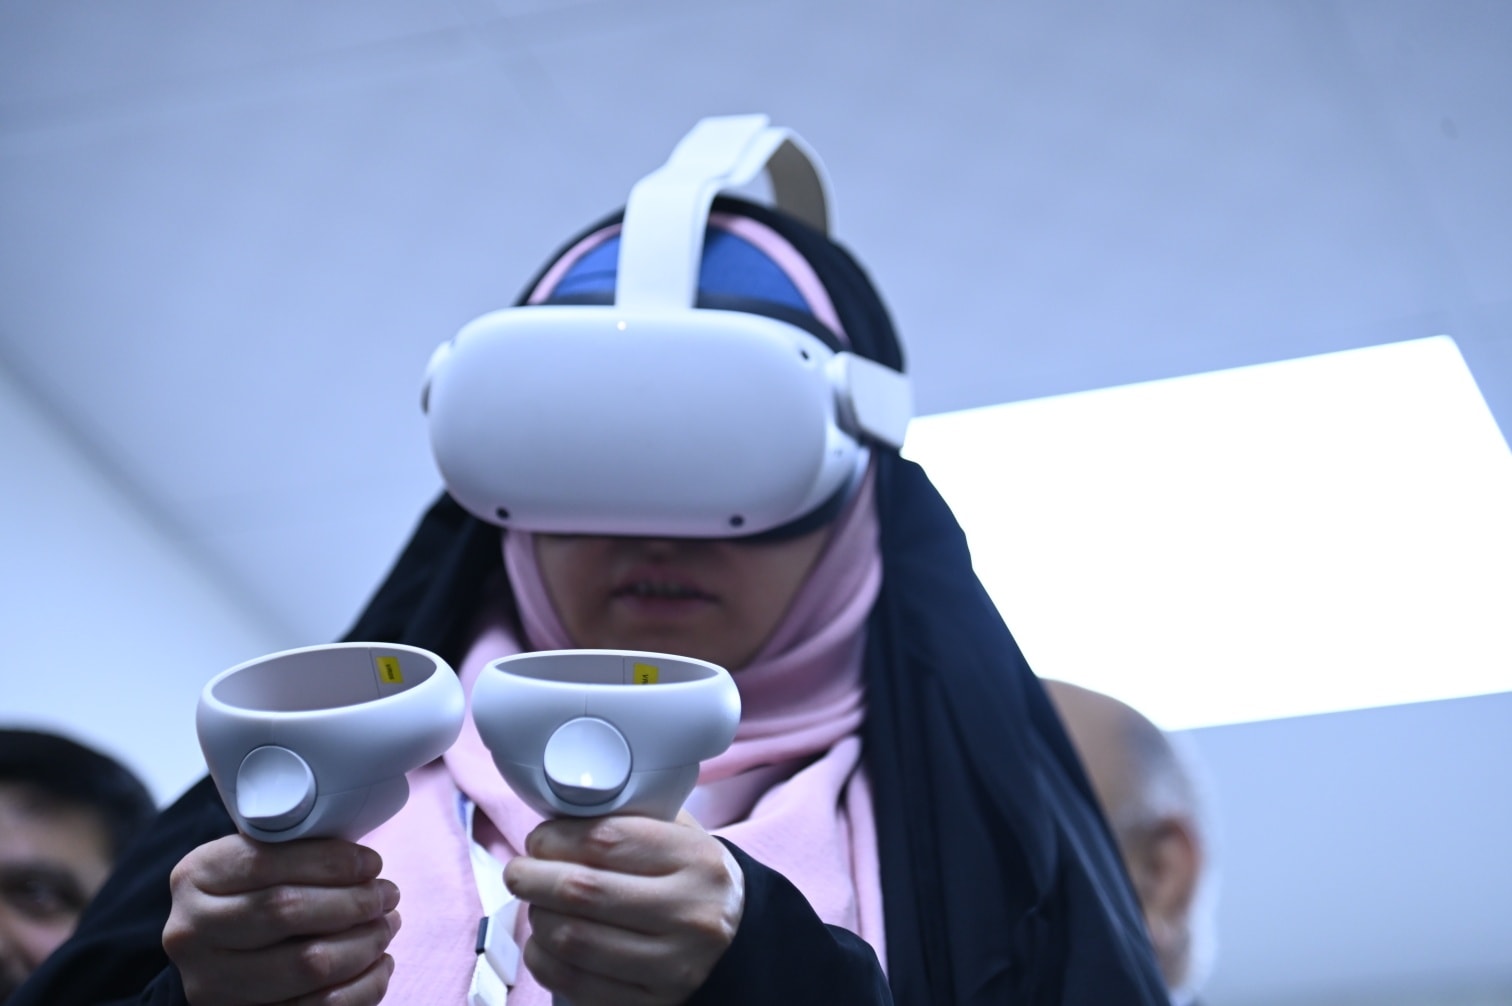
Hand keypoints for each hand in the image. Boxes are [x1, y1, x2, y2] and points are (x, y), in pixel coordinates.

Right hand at [162, 834, 400, 1005]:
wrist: (220, 957)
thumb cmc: (256, 894)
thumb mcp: (258, 859)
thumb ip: (296, 850)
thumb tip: (367, 865)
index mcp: (196, 877)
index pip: (266, 862)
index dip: (330, 862)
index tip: (373, 864)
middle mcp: (192, 932)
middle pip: (287, 912)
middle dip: (354, 902)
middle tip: (388, 895)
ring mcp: (211, 984)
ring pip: (309, 964)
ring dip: (365, 943)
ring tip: (386, 926)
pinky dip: (363, 986)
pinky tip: (378, 963)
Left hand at [504, 811, 744, 1005]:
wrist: (743, 944)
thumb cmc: (696, 882)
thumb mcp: (683, 838)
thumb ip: (631, 821)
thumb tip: (557, 818)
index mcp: (696, 860)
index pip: (607, 840)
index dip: (557, 838)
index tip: (539, 839)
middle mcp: (689, 913)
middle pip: (583, 890)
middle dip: (533, 878)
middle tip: (518, 871)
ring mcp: (672, 965)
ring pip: (573, 939)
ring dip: (538, 918)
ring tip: (537, 905)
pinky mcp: (652, 1003)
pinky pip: (576, 983)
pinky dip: (545, 960)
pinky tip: (544, 942)